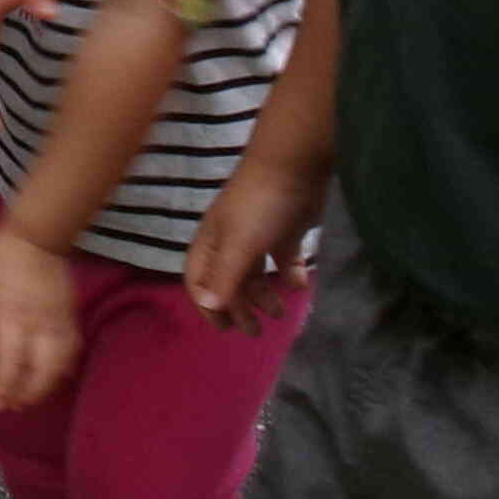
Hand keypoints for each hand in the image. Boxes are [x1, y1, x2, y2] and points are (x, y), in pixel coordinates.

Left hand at [0, 223, 79, 411]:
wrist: (35, 236)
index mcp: (11, 316)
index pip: (10, 361)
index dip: (4, 386)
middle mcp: (39, 323)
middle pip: (42, 370)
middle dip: (27, 393)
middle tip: (12, 406)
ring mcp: (59, 322)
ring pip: (61, 364)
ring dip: (47, 386)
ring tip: (29, 397)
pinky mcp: (71, 317)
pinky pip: (73, 350)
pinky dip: (64, 369)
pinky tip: (53, 377)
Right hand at [185, 156, 318, 329]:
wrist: (295, 165)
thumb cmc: (260, 206)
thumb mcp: (239, 244)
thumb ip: (224, 277)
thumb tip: (208, 306)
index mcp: (212, 242)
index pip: (199, 281)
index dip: (208, 305)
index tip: (226, 328)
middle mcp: (231, 241)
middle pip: (228, 282)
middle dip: (239, 308)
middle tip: (255, 332)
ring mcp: (259, 235)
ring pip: (255, 274)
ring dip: (264, 296)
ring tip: (279, 313)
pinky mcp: (286, 230)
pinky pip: (284, 260)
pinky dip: (290, 276)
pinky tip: (300, 285)